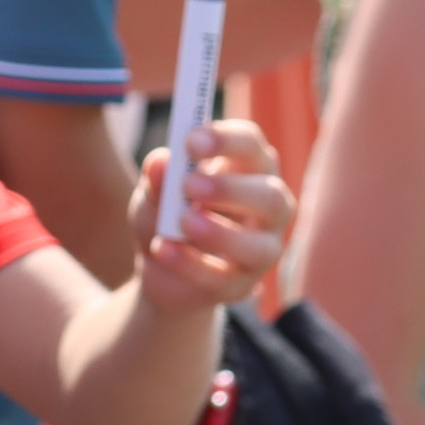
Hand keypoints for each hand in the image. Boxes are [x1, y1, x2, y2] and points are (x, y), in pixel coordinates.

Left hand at [128, 119, 294, 313]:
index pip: (251, 145)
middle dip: (230, 190)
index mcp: (249, 169)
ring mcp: (263, 248)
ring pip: (259, 245)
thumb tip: (160, 162)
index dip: (226, 140)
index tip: (191, 141)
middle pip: (270, 195)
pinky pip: (225, 278)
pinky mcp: (243, 284)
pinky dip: (191, 265)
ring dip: (220, 234)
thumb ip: (157, 179)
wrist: (160, 268)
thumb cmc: (166, 214)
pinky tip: (162, 250)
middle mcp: (268, 206)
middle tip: (189, 185)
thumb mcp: (153, 194)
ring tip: (181, 223)